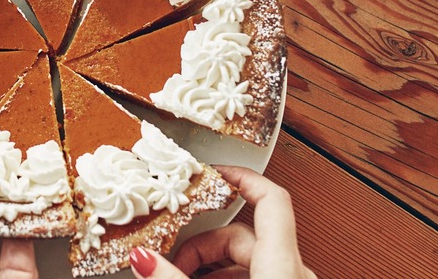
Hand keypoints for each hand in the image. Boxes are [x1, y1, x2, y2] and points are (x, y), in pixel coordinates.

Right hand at [128, 166, 314, 277]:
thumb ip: (172, 278)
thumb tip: (142, 259)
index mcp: (282, 264)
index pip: (270, 199)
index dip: (243, 177)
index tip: (215, 171)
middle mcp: (295, 272)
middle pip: (245, 233)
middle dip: (203, 243)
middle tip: (172, 262)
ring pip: (248, 258)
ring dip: (211, 264)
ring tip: (181, 276)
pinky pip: (256, 276)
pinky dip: (226, 277)